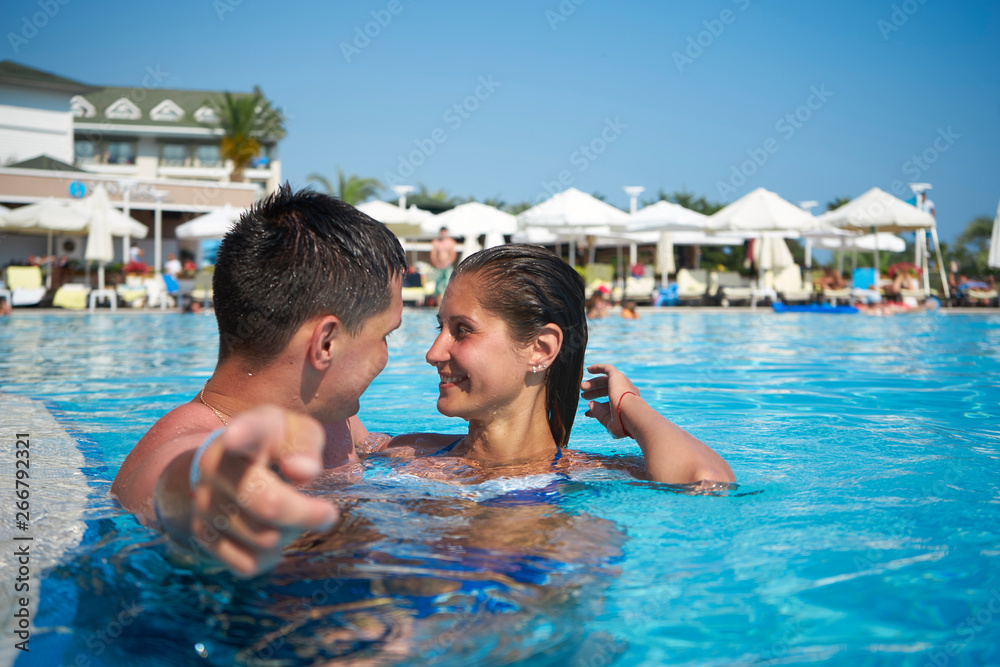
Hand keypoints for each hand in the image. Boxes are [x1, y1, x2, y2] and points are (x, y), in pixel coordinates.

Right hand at [187, 406, 339, 576]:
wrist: (227, 461)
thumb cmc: (273, 444)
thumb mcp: (296, 432)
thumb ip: (306, 444)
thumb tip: (304, 472)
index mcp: (245, 433)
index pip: (245, 431)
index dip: (242, 434)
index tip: (238, 437)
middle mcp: (215, 467)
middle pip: (269, 505)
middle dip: (306, 514)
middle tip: (326, 513)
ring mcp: (204, 503)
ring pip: (264, 539)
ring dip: (290, 534)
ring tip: (290, 516)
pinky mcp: (202, 534)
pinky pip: (247, 564)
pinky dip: (269, 556)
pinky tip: (272, 535)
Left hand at [581, 363, 640, 438]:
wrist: (630, 414)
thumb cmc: (621, 422)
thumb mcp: (607, 420)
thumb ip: (598, 412)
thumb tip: (590, 404)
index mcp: (628, 405)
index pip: (610, 404)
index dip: (598, 408)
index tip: (587, 413)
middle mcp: (627, 393)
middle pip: (608, 391)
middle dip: (595, 393)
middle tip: (583, 396)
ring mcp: (623, 384)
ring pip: (606, 381)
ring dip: (594, 384)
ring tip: (582, 387)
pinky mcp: (618, 376)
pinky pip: (608, 369)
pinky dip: (598, 368)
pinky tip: (588, 369)